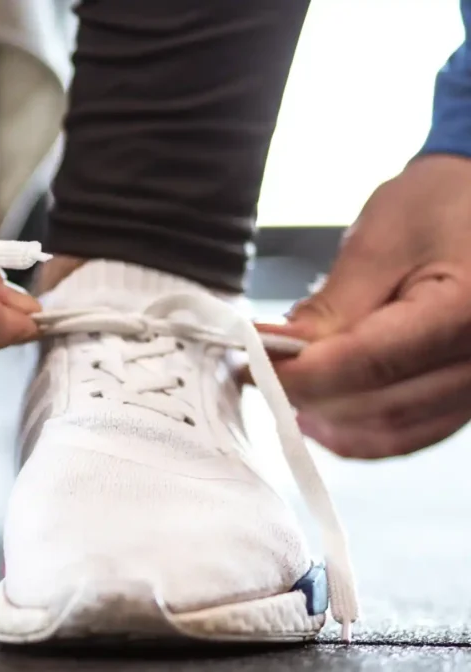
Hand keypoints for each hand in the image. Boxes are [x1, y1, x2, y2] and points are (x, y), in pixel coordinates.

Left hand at [259, 154, 470, 458]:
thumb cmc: (438, 207)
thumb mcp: (379, 241)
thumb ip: (333, 306)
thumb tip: (276, 351)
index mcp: (468, 311)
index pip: (371, 363)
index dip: (302, 372)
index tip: (251, 362)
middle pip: (379, 405)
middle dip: (306, 394)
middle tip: (254, 371)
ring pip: (389, 430)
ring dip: (325, 418)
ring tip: (279, 388)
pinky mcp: (461, 398)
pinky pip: (405, 435)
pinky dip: (354, 434)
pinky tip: (314, 417)